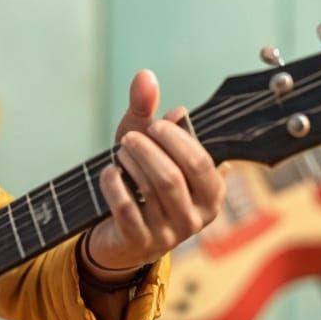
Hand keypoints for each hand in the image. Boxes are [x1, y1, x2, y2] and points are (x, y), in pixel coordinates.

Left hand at [88, 69, 224, 275]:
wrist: (121, 234)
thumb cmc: (140, 182)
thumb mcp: (146, 146)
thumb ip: (147, 111)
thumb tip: (145, 76)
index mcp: (211, 193)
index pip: (200, 162)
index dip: (175, 139)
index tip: (156, 124)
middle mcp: (196, 217)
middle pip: (173, 176)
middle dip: (148, 149)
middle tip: (130, 136)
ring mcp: (168, 234)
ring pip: (150, 190)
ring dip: (130, 163)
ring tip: (121, 151)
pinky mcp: (139, 242)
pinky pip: (125, 207)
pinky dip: (113, 184)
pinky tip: (109, 172)